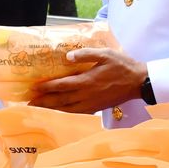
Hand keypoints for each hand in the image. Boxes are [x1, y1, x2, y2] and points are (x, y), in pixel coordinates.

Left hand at [29, 48, 147, 114]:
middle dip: (44, 101)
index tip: (33, 87)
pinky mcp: (96, 108)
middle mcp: (87, 94)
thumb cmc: (122, 65)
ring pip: (67, 109)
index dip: (47, 87)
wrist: (138, 82)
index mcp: (87, 81)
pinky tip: (59, 112)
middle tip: (29, 102)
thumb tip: (67, 57)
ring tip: (39, 108)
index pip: (62, 85)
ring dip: (51, 109)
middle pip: (61, 100)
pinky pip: (77, 112)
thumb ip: (86, 54)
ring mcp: (91, 103)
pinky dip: (65, 113)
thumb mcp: (106, 54)